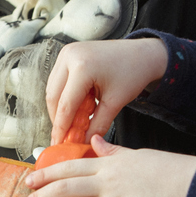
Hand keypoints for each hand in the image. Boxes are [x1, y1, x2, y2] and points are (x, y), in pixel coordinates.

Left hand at [20, 134, 195, 196]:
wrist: (188, 183)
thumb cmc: (164, 168)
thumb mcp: (135, 153)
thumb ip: (111, 150)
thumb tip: (94, 140)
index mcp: (106, 164)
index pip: (68, 167)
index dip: (46, 174)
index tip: (28, 181)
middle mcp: (106, 182)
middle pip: (65, 189)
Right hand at [46, 39, 168, 143]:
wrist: (142, 53)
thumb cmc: (132, 74)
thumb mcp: (115, 103)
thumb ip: (97, 125)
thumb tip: (83, 142)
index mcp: (82, 67)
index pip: (65, 105)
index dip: (61, 128)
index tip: (59, 144)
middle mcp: (70, 56)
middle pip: (53, 96)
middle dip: (58, 119)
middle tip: (65, 137)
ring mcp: (67, 52)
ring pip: (53, 88)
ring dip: (59, 108)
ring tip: (72, 123)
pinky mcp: (68, 53)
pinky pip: (58, 80)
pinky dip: (63, 96)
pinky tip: (75, 108)